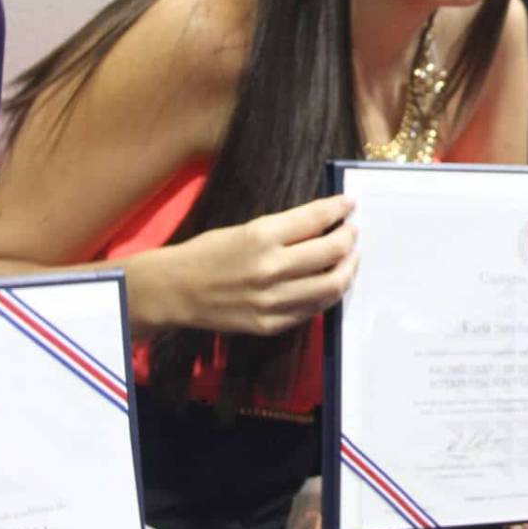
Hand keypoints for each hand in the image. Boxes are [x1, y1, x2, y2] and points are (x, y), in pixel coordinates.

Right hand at [159, 195, 357, 335]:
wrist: (176, 291)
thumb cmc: (206, 254)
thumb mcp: (243, 230)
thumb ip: (283, 231)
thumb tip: (322, 224)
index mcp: (261, 237)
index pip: (315, 218)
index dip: (338, 208)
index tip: (349, 204)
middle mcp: (271, 268)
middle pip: (331, 252)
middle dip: (349, 238)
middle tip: (352, 232)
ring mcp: (273, 301)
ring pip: (331, 286)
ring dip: (347, 269)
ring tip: (349, 259)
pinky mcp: (271, 324)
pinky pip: (312, 309)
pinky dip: (326, 294)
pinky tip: (328, 283)